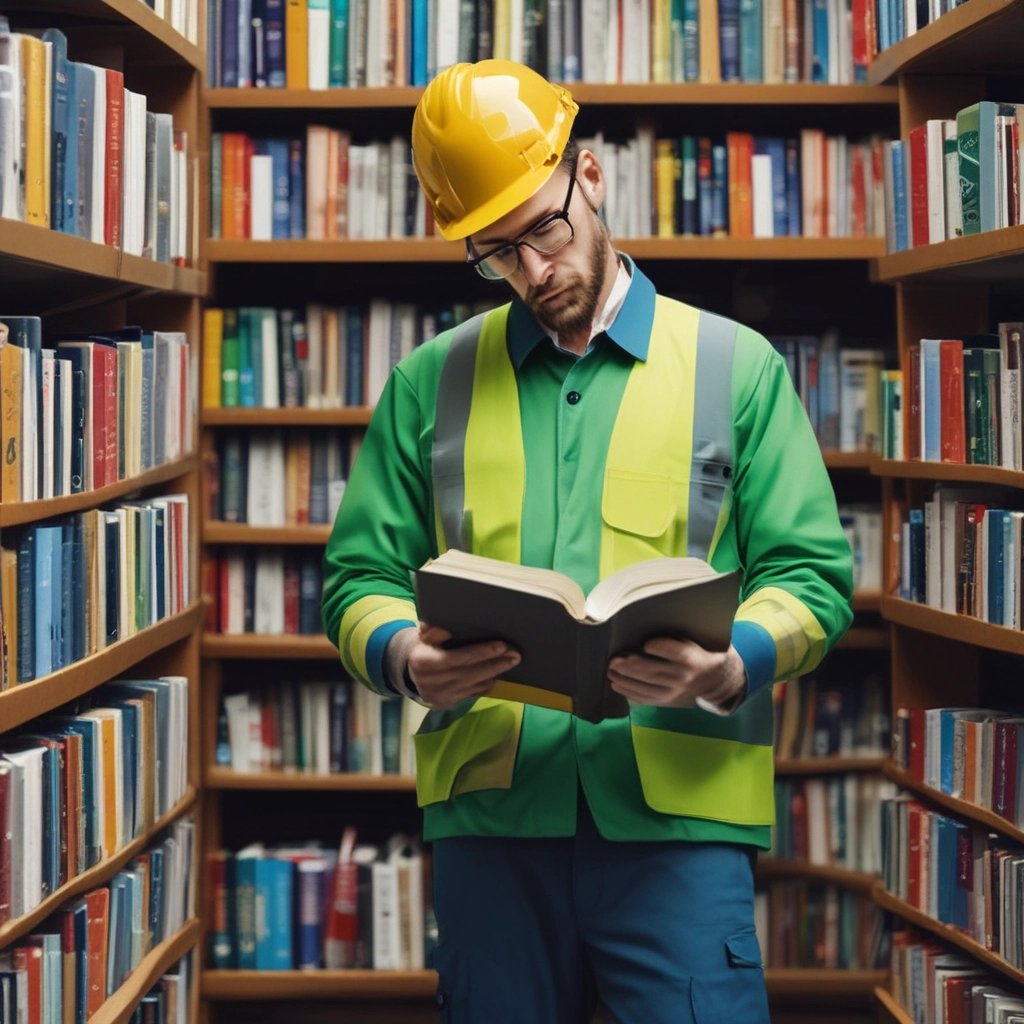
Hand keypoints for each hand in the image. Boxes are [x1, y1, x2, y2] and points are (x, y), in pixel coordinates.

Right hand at [403, 623, 520, 709]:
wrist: (409, 673)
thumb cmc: (423, 648)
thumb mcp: (423, 635)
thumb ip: (434, 630)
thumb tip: (446, 626)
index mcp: (423, 661)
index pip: (458, 658)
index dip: (481, 652)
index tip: (501, 645)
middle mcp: (430, 682)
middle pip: (469, 672)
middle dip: (495, 663)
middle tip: (514, 655)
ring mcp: (438, 695)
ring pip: (473, 684)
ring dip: (494, 673)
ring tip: (510, 662)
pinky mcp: (446, 703)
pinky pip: (471, 694)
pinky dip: (485, 684)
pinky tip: (496, 674)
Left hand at [607, 639, 746, 711]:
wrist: (716, 681)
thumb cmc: (698, 653)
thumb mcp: (692, 642)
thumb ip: (673, 638)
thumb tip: (643, 629)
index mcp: (692, 658)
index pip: (675, 652)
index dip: (660, 648)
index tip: (646, 643)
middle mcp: (684, 677)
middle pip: (654, 671)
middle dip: (631, 666)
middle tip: (614, 660)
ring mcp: (675, 692)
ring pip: (647, 686)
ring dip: (625, 679)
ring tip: (611, 671)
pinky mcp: (668, 701)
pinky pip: (646, 699)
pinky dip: (629, 692)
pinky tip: (616, 685)